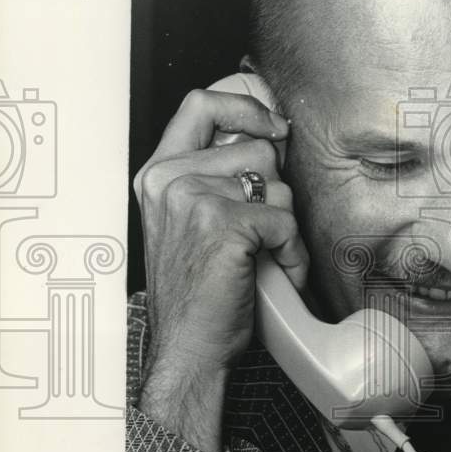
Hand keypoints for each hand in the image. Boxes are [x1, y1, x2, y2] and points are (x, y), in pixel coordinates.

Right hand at [133, 87, 308, 451]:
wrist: (187, 347)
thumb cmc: (196, 293)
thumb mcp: (189, 222)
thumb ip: (212, 177)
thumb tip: (271, 138)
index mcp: (158, 174)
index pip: (201, 103)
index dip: (245, 105)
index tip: (272, 125)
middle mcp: (170, 179)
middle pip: (256, 147)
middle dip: (275, 190)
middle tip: (265, 229)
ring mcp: (194, 198)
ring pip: (278, 184)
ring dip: (285, 224)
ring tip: (267, 256)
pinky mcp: (223, 224)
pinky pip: (285, 221)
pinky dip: (292, 252)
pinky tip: (276, 272)